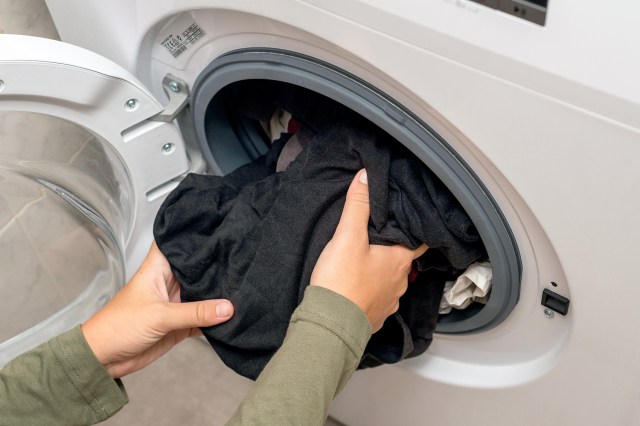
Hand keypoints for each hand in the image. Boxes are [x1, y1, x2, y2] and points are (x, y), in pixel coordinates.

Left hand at [81, 242, 233, 378]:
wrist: (105, 359)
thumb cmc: (117, 327)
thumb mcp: (159, 316)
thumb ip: (195, 312)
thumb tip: (227, 308)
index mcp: (157, 269)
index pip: (175, 242)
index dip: (193, 233)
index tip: (217, 227)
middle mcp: (168, 283)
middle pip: (195, 269)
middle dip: (215, 266)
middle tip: (240, 259)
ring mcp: (175, 304)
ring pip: (202, 295)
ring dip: (217, 296)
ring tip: (243, 287)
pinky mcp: (179, 324)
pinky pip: (202, 319)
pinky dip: (215, 320)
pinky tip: (232, 317)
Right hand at [310, 169, 427, 331]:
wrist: (329, 325)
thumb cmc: (341, 281)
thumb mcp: (347, 236)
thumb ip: (357, 205)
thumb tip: (366, 176)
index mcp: (399, 260)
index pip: (419, 240)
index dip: (414, 229)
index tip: (409, 221)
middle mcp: (400, 282)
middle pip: (401, 259)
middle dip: (391, 249)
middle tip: (376, 238)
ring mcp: (389, 302)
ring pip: (390, 281)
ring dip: (380, 272)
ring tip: (363, 262)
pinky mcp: (375, 317)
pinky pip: (377, 300)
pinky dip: (370, 292)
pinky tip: (356, 286)